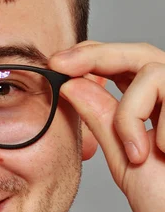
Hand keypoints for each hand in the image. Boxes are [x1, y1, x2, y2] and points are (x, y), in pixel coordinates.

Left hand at [49, 41, 164, 211]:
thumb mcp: (125, 159)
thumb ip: (103, 121)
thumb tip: (72, 86)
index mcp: (156, 109)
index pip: (124, 66)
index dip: (91, 57)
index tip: (56, 64)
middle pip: (139, 52)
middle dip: (94, 55)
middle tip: (60, 64)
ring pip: (150, 71)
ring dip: (130, 113)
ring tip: (136, 153)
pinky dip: (157, 125)